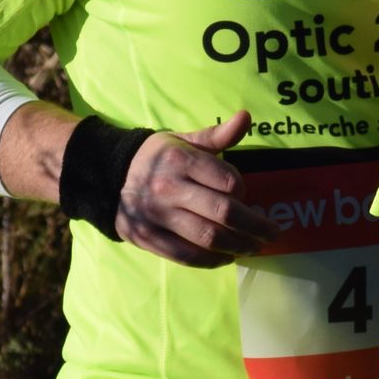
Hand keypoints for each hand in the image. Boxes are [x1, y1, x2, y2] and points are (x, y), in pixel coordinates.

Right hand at [113, 110, 283, 266]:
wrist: (107, 176)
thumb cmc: (157, 158)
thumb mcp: (184, 141)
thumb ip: (217, 135)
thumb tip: (246, 117)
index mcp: (180, 159)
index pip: (228, 181)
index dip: (244, 191)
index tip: (246, 196)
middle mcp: (169, 187)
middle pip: (223, 213)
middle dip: (255, 226)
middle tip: (272, 234)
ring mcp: (158, 215)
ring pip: (208, 237)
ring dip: (238, 246)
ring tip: (254, 248)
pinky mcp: (149, 238)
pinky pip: (187, 256)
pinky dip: (211, 260)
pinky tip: (226, 257)